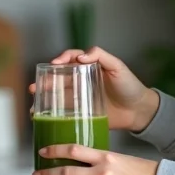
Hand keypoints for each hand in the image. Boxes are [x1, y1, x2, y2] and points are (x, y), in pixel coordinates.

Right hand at [29, 46, 158, 132]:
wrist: (139, 111)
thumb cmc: (130, 86)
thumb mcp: (118, 67)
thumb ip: (101, 56)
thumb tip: (81, 57)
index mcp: (90, 67)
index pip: (71, 59)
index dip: (61, 59)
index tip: (54, 64)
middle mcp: (83, 80)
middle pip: (60, 78)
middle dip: (46, 81)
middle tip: (35, 87)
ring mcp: (82, 97)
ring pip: (59, 95)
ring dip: (45, 99)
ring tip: (34, 105)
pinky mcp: (83, 113)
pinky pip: (66, 112)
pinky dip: (54, 114)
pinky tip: (44, 118)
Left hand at [32, 145, 158, 174]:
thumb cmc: (140, 170)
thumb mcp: (118, 158)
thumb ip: (99, 161)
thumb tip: (80, 163)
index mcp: (103, 157)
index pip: (73, 150)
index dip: (55, 150)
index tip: (42, 152)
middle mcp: (100, 173)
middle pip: (65, 173)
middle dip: (47, 174)